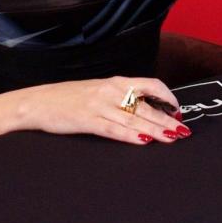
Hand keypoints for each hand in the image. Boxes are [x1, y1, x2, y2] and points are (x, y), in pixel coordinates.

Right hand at [20, 76, 189, 144]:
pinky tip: (144, 140)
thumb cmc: (69, 98)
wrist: (37, 102)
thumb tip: (146, 108)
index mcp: (116, 82)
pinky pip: (114, 129)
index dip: (168, 97)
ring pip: (134, 118)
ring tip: (172, 138)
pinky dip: (130, 135)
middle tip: (184, 130)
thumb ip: (121, 96)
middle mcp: (111, 91)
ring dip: (156, 129)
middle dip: (168, 119)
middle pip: (146, 106)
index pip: (151, 84)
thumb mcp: (99, 90)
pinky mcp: (87, 120)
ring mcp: (99, 106)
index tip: (177, 110)